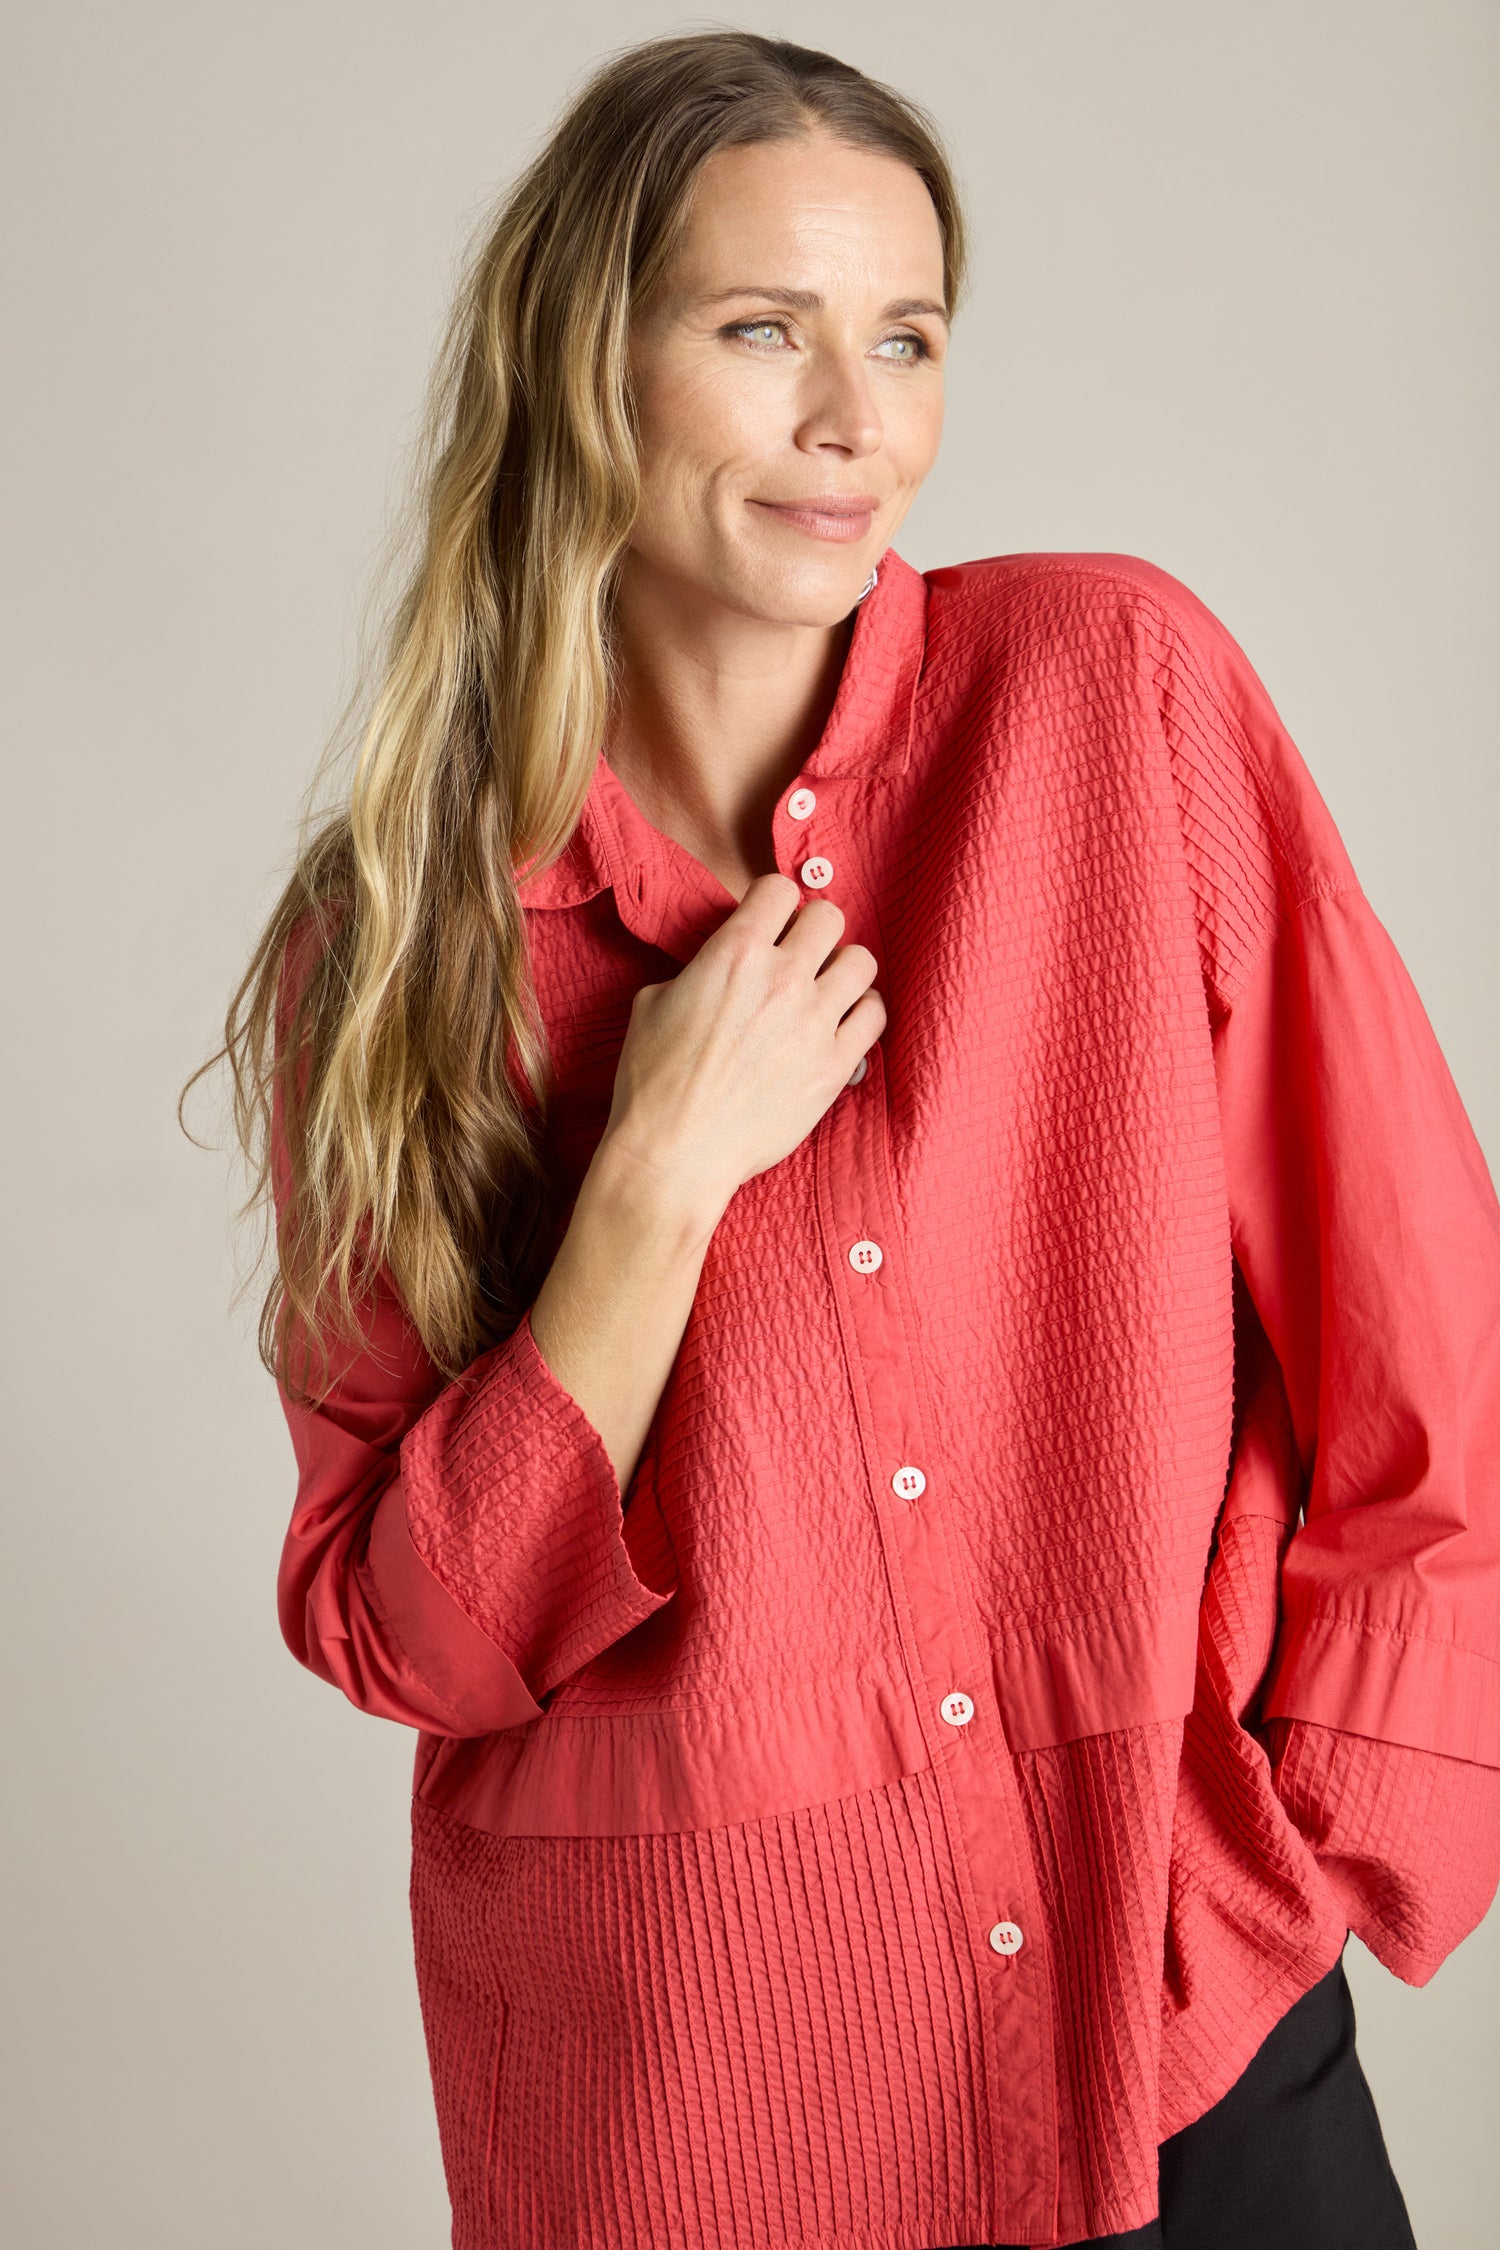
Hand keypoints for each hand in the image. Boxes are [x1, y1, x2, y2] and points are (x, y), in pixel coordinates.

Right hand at [598, 872, 884, 1224]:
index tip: (771, 924)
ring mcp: (815, 1022)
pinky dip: (862, 1013)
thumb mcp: (653, 1001)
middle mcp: (782, 978)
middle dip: (814, 932)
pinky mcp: (835, 1065)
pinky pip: (875, 1015)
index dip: (775, 904)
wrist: (675, 1153)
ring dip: (844, 970)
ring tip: (826, 990)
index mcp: (734, 953)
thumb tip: (721, 963)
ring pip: (862, 962)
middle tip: (800, 956)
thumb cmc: (653, 1081)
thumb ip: (700, 968)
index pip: (780, 888)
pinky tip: (842, 1024)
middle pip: (830, 917)